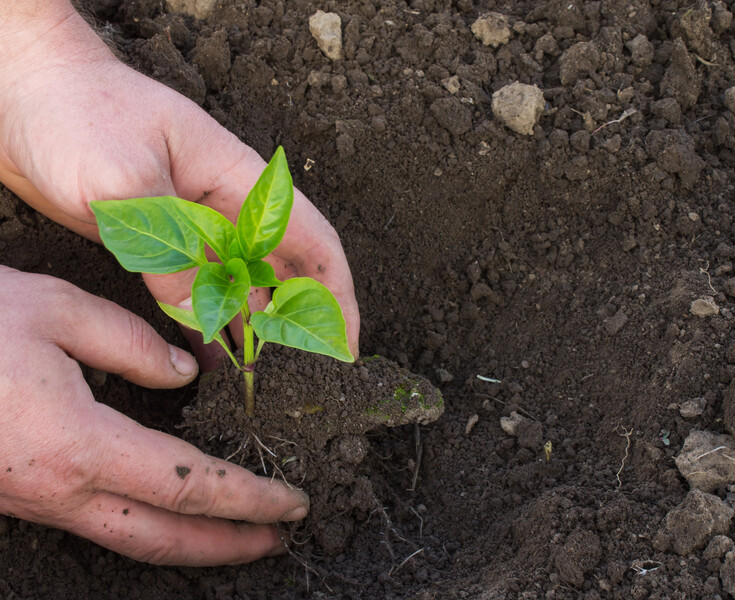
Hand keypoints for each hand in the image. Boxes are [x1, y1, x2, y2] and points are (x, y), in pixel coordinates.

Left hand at [0, 3, 359, 368]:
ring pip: (242, 288)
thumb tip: (205, 314)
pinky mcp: (162, 242)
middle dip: (299, 324)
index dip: (336, 294)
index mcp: (238, 180)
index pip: (310, 240)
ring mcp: (195, 225)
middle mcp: (226, 207)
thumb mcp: (125, 182)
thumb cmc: (76, 113)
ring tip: (258, 382)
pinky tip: (211, 362)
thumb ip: (169, 252)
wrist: (23, 94)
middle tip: (301, 380)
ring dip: (254, 332)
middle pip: (284, 271)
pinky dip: (209, 326)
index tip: (345, 345)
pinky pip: (198, 292)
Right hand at [0, 267, 308, 565]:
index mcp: (75, 445)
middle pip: (163, 536)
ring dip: (191, 541)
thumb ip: (133, 344)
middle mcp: (55, 490)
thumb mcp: (56, 311)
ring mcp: (32, 500)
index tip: (290, 503)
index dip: (246, 499)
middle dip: (229, 543)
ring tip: (240, 535)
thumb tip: (185, 373)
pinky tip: (169, 507)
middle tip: (280, 539)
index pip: (187, 484)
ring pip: (129, 538)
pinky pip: (96, 521)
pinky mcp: (18, 493)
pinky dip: (147, 523)